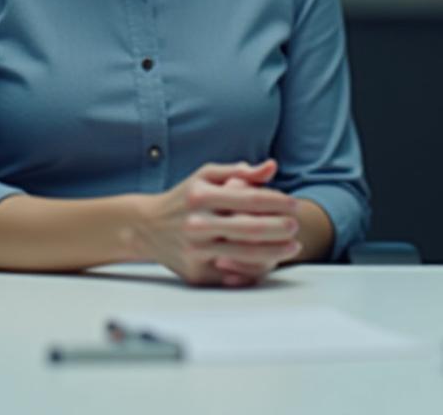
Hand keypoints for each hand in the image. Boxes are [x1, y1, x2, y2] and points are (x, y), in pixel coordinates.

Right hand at [127, 160, 302, 286]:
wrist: (146, 227)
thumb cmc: (183, 198)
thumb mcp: (205, 177)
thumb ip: (239, 171)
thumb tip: (272, 167)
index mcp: (201, 196)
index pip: (251, 199)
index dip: (278, 202)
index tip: (294, 204)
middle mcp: (196, 224)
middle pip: (252, 229)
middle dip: (281, 228)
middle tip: (296, 226)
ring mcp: (195, 251)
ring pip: (247, 256)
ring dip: (276, 252)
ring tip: (292, 247)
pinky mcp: (195, 273)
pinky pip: (233, 275)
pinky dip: (255, 269)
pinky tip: (270, 262)